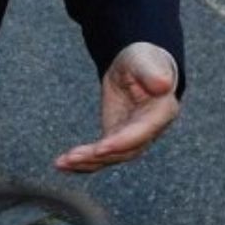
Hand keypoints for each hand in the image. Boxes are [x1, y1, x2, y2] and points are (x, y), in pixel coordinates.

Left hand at [55, 42, 179, 172]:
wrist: (138, 67)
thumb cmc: (144, 60)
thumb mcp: (145, 60)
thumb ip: (152, 72)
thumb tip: (163, 83)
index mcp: (161, 113)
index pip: (141, 133)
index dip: (121, 142)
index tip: (100, 149)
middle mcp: (148, 131)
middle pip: (123, 151)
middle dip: (97, 156)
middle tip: (72, 158)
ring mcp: (131, 138)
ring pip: (109, 157)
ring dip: (85, 163)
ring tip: (61, 163)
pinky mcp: (115, 139)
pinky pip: (99, 154)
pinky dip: (81, 162)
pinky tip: (62, 164)